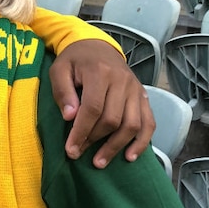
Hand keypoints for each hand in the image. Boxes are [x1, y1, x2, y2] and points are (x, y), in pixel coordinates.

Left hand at [49, 40, 154, 167]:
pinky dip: (142, 142)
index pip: (93, 108)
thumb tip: (70, 118)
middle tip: (79, 154)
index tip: (70, 149)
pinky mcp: (144, 96)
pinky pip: (149, 123)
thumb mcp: (59, 70)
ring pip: (132, 124)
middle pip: (112, 119)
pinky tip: (130, 156)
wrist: (96, 45)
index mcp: (100, 73)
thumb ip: (62, 92)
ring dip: (116, 146)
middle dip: (94, 141)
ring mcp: (136, 89)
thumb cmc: (74, 60)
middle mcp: (123, 81)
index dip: (81, 132)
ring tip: (99, 162)